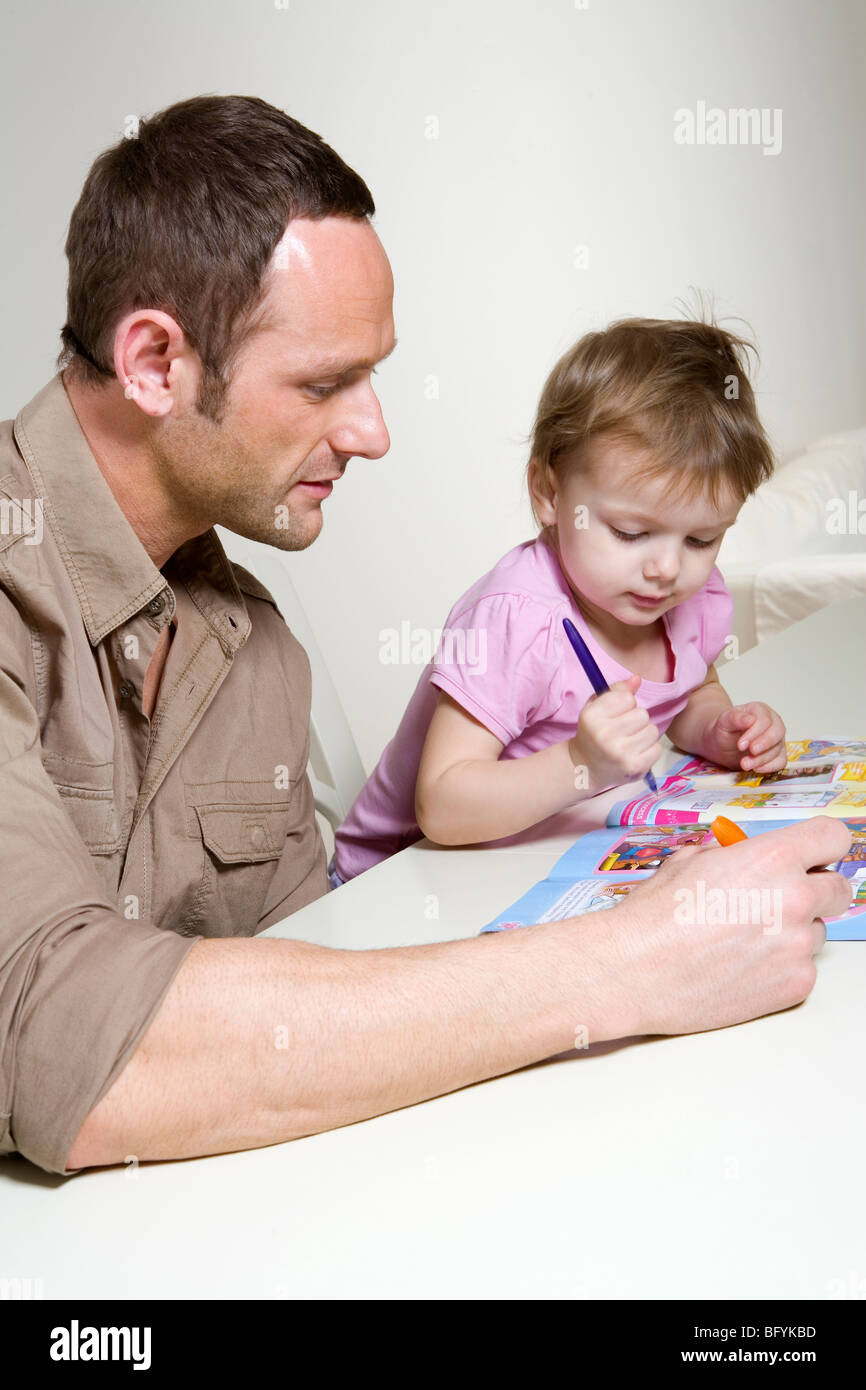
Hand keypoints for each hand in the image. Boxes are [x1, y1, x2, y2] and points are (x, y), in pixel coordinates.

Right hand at [568, 673, 661, 791]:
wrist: (585, 768)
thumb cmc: (593, 734)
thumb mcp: (596, 708)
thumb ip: (616, 691)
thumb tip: (637, 679)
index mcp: (592, 716)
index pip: (627, 698)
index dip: (625, 704)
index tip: (615, 714)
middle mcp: (604, 735)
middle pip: (642, 714)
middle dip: (637, 720)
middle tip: (624, 730)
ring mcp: (620, 753)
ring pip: (652, 730)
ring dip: (644, 734)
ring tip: (630, 741)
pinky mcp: (634, 767)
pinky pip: (656, 748)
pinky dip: (649, 750)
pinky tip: (635, 753)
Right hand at [581, 816, 852, 1037]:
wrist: (633, 971)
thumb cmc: (653, 915)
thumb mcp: (688, 861)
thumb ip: (732, 856)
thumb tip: (743, 858)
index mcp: (772, 858)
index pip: (833, 838)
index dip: (820, 847)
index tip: (811, 857)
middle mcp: (796, 898)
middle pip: (839, 887)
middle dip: (815, 890)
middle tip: (780, 901)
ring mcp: (799, 945)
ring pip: (818, 932)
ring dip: (793, 933)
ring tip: (743, 942)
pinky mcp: (796, 985)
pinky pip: (803, 968)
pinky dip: (779, 968)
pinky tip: (740, 968)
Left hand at [706, 701, 786, 772]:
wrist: (721, 744)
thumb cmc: (725, 730)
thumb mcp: (724, 721)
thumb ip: (735, 718)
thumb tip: (750, 719)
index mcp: (760, 710)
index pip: (764, 720)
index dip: (754, 733)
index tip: (741, 744)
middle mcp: (772, 723)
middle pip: (777, 732)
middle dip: (764, 744)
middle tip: (751, 752)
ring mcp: (777, 740)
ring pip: (778, 749)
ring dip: (762, 759)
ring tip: (745, 764)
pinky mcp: (777, 754)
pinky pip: (780, 762)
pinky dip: (770, 767)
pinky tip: (756, 769)